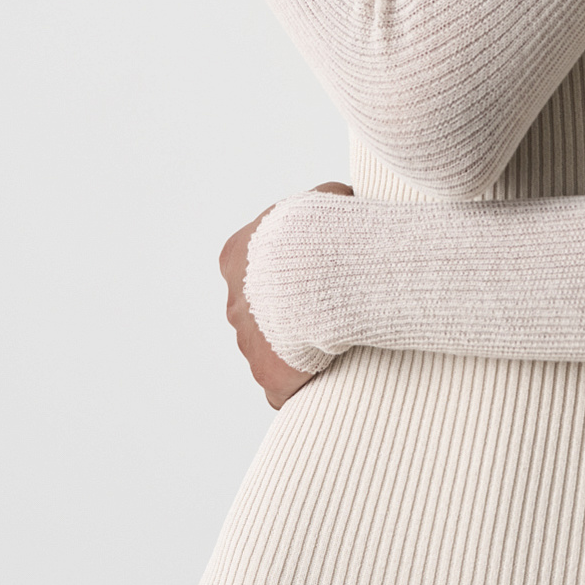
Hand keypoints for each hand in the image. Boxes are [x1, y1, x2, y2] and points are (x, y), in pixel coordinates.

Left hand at [219, 181, 353, 408]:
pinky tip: (330, 376)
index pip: (254, 271)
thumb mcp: (327, 197)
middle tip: (330, 308)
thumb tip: (348, 200)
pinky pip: (284, 387)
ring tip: (340, 338)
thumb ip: (328, 201)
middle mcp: (235, 303)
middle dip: (289, 315)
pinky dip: (303, 385)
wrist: (317, 270)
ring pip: (271, 351)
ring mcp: (249, 344)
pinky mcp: (270, 376)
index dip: (286, 274)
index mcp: (236, 258)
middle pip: (261, 314)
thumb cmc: (320, 228)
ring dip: (299, 348)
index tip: (317, 276)